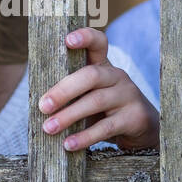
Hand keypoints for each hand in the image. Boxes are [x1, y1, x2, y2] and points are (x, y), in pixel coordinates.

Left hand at [37, 27, 160, 150]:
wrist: (142, 128)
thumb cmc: (106, 109)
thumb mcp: (91, 94)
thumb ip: (72, 92)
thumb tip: (39, 104)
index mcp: (104, 66)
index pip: (98, 43)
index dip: (85, 37)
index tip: (67, 40)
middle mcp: (117, 76)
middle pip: (91, 75)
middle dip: (64, 90)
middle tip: (43, 106)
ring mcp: (128, 96)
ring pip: (96, 101)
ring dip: (69, 116)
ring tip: (49, 128)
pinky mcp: (134, 118)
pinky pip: (106, 127)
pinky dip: (85, 137)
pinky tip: (68, 144)